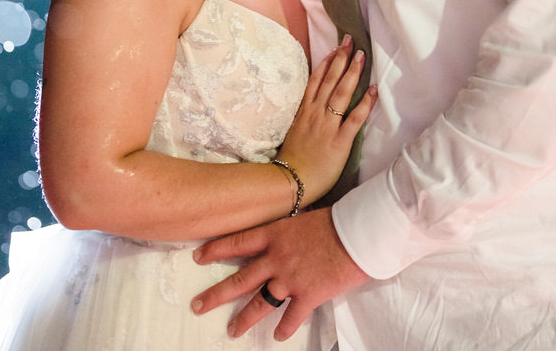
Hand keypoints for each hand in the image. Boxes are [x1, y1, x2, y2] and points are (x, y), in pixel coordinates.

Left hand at [191, 208, 369, 339]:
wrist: (358, 233)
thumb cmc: (336, 221)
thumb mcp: (303, 219)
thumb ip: (288, 232)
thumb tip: (283, 237)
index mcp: (274, 234)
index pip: (237, 242)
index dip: (215, 250)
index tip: (198, 256)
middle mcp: (276, 258)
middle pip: (240, 279)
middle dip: (216, 294)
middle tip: (197, 305)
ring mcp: (290, 279)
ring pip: (260, 303)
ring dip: (244, 319)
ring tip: (232, 330)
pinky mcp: (308, 295)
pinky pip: (291, 317)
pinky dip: (284, 329)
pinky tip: (278, 337)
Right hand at [274, 36, 376, 204]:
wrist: (292, 181)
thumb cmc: (294, 159)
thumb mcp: (295, 130)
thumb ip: (305, 115)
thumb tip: (314, 103)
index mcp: (305, 111)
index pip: (316, 80)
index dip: (327, 62)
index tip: (336, 48)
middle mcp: (315, 114)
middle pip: (329, 80)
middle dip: (341, 59)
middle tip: (351, 41)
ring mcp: (327, 126)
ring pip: (340, 94)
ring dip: (352, 73)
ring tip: (362, 57)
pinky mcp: (339, 141)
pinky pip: (354, 119)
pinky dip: (365, 103)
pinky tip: (373, 90)